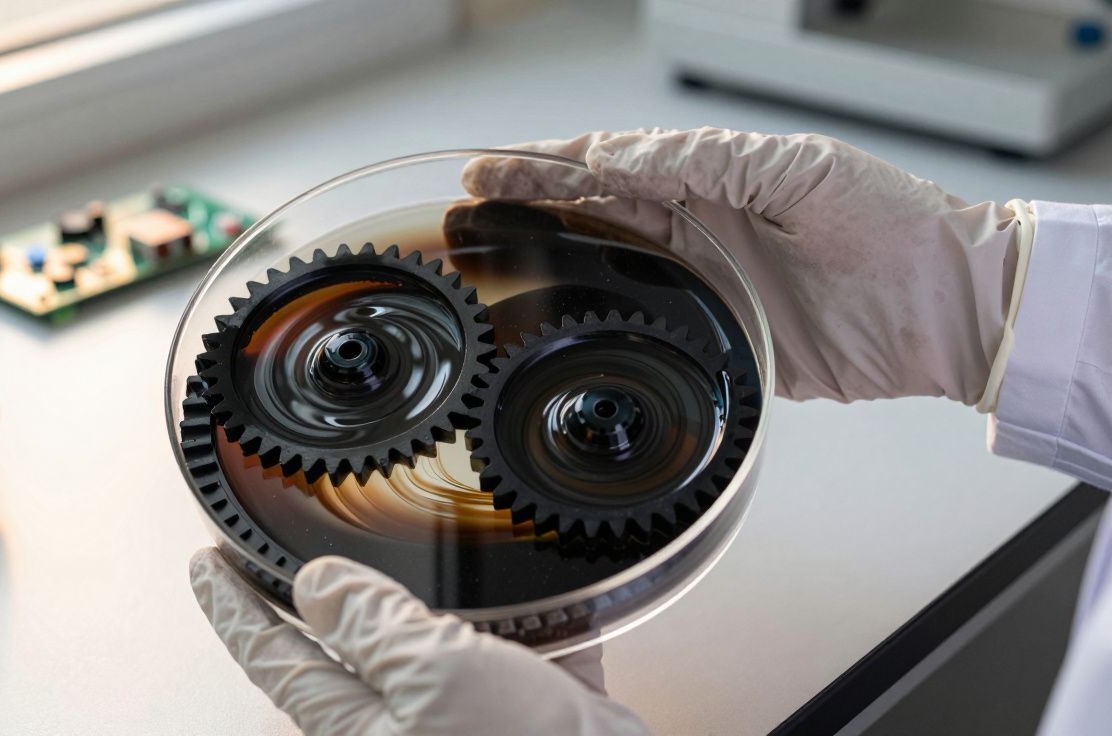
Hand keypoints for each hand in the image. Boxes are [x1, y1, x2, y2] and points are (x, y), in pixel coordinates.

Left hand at [189, 548, 649, 734]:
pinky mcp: (526, 719)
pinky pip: (516, 657)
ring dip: (432, 603)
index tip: (204, 566)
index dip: (232, 606)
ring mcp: (463, 724)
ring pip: (429, 648)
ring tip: (428, 557)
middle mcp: (402, 729)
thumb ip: (371, 627)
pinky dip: (528, 624)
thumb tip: (317, 586)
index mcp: (360, 728)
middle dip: (327, 602)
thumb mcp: (434, 678)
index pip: (274, 657)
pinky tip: (547, 599)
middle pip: (344, 654)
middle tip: (299, 551)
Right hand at [463, 127, 1030, 404]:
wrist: (950, 306)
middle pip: (596, 217)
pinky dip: (602, 332)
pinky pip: (649, 339)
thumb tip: (625, 151)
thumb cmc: (893, 221)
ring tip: (489, 259)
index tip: (494, 166)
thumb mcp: (798, 168)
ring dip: (550, 265)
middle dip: (529, 207)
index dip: (549, 164)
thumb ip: (709, 159)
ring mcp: (707, 290)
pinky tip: (559, 327)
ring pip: (611, 273)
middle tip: (470, 206)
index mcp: (715, 180)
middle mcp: (701, 233)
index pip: (614, 166)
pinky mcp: (721, 346)